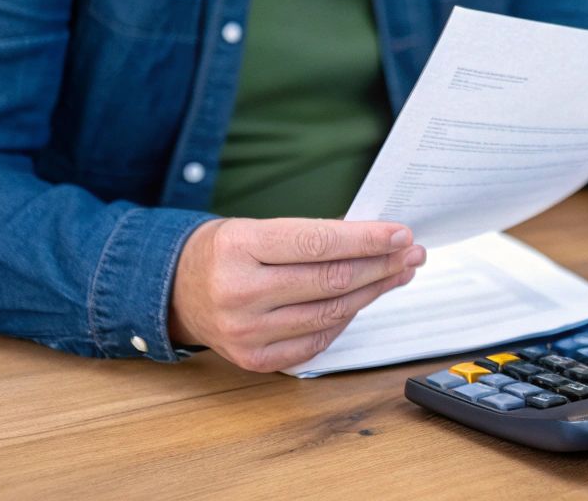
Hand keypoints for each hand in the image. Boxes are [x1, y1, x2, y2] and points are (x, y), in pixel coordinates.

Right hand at [170, 217, 425, 371]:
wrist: (176, 291)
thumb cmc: (224, 253)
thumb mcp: (256, 229)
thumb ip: (311, 236)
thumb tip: (375, 241)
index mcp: (239, 247)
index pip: (318, 243)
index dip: (366, 239)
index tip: (401, 234)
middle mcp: (240, 292)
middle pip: (330, 280)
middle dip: (380, 265)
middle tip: (411, 253)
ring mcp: (246, 331)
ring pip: (330, 312)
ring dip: (373, 292)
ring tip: (397, 274)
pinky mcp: (255, 359)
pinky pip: (317, 340)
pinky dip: (345, 319)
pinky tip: (363, 301)